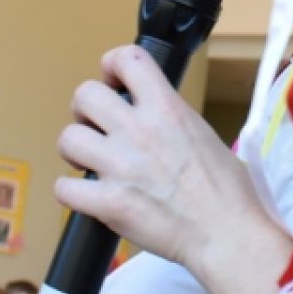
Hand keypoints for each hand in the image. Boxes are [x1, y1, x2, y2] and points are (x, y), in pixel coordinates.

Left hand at [56, 46, 291, 293]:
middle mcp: (139, 131)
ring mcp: (120, 166)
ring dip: (76, 149)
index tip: (114, 80)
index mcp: (167, 109)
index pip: (128, 59)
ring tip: (91, 162)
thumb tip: (152, 117)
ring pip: (68, 138)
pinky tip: (88, 196)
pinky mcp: (108, 203)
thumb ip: (171, 118)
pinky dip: (72, 193)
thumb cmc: (228, 191)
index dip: (112, 64)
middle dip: (85, 110)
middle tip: (97, 127)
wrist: (226, 233)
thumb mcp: (204, 133)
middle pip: (85, 94)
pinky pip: (64, 188)